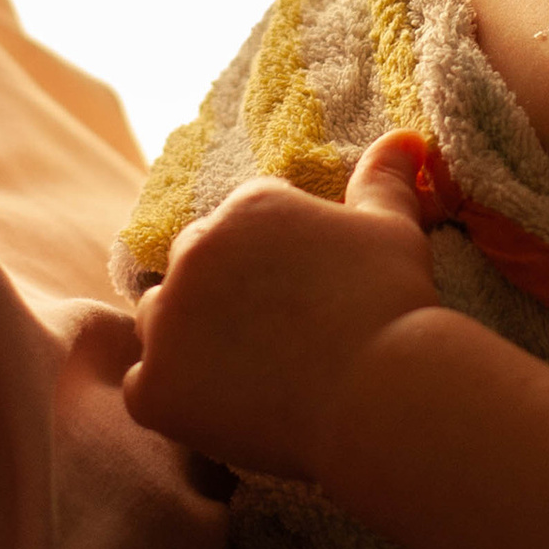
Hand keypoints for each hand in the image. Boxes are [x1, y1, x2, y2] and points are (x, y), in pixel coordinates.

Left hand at [122, 132, 440, 480]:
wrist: (382, 395)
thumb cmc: (392, 306)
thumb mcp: (392, 229)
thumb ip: (382, 179)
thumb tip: (403, 138)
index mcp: (245, 207)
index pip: (235, 228)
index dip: (266, 266)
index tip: (300, 298)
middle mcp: (194, 251)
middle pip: (190, 269)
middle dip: (220, 296)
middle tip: (274, 337)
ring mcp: (167, 320)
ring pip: (159, 322)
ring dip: (188, 341)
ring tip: (247, 372)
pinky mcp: (154, 386)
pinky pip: (146, 387)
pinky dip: (176, 400)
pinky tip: (225, 411)